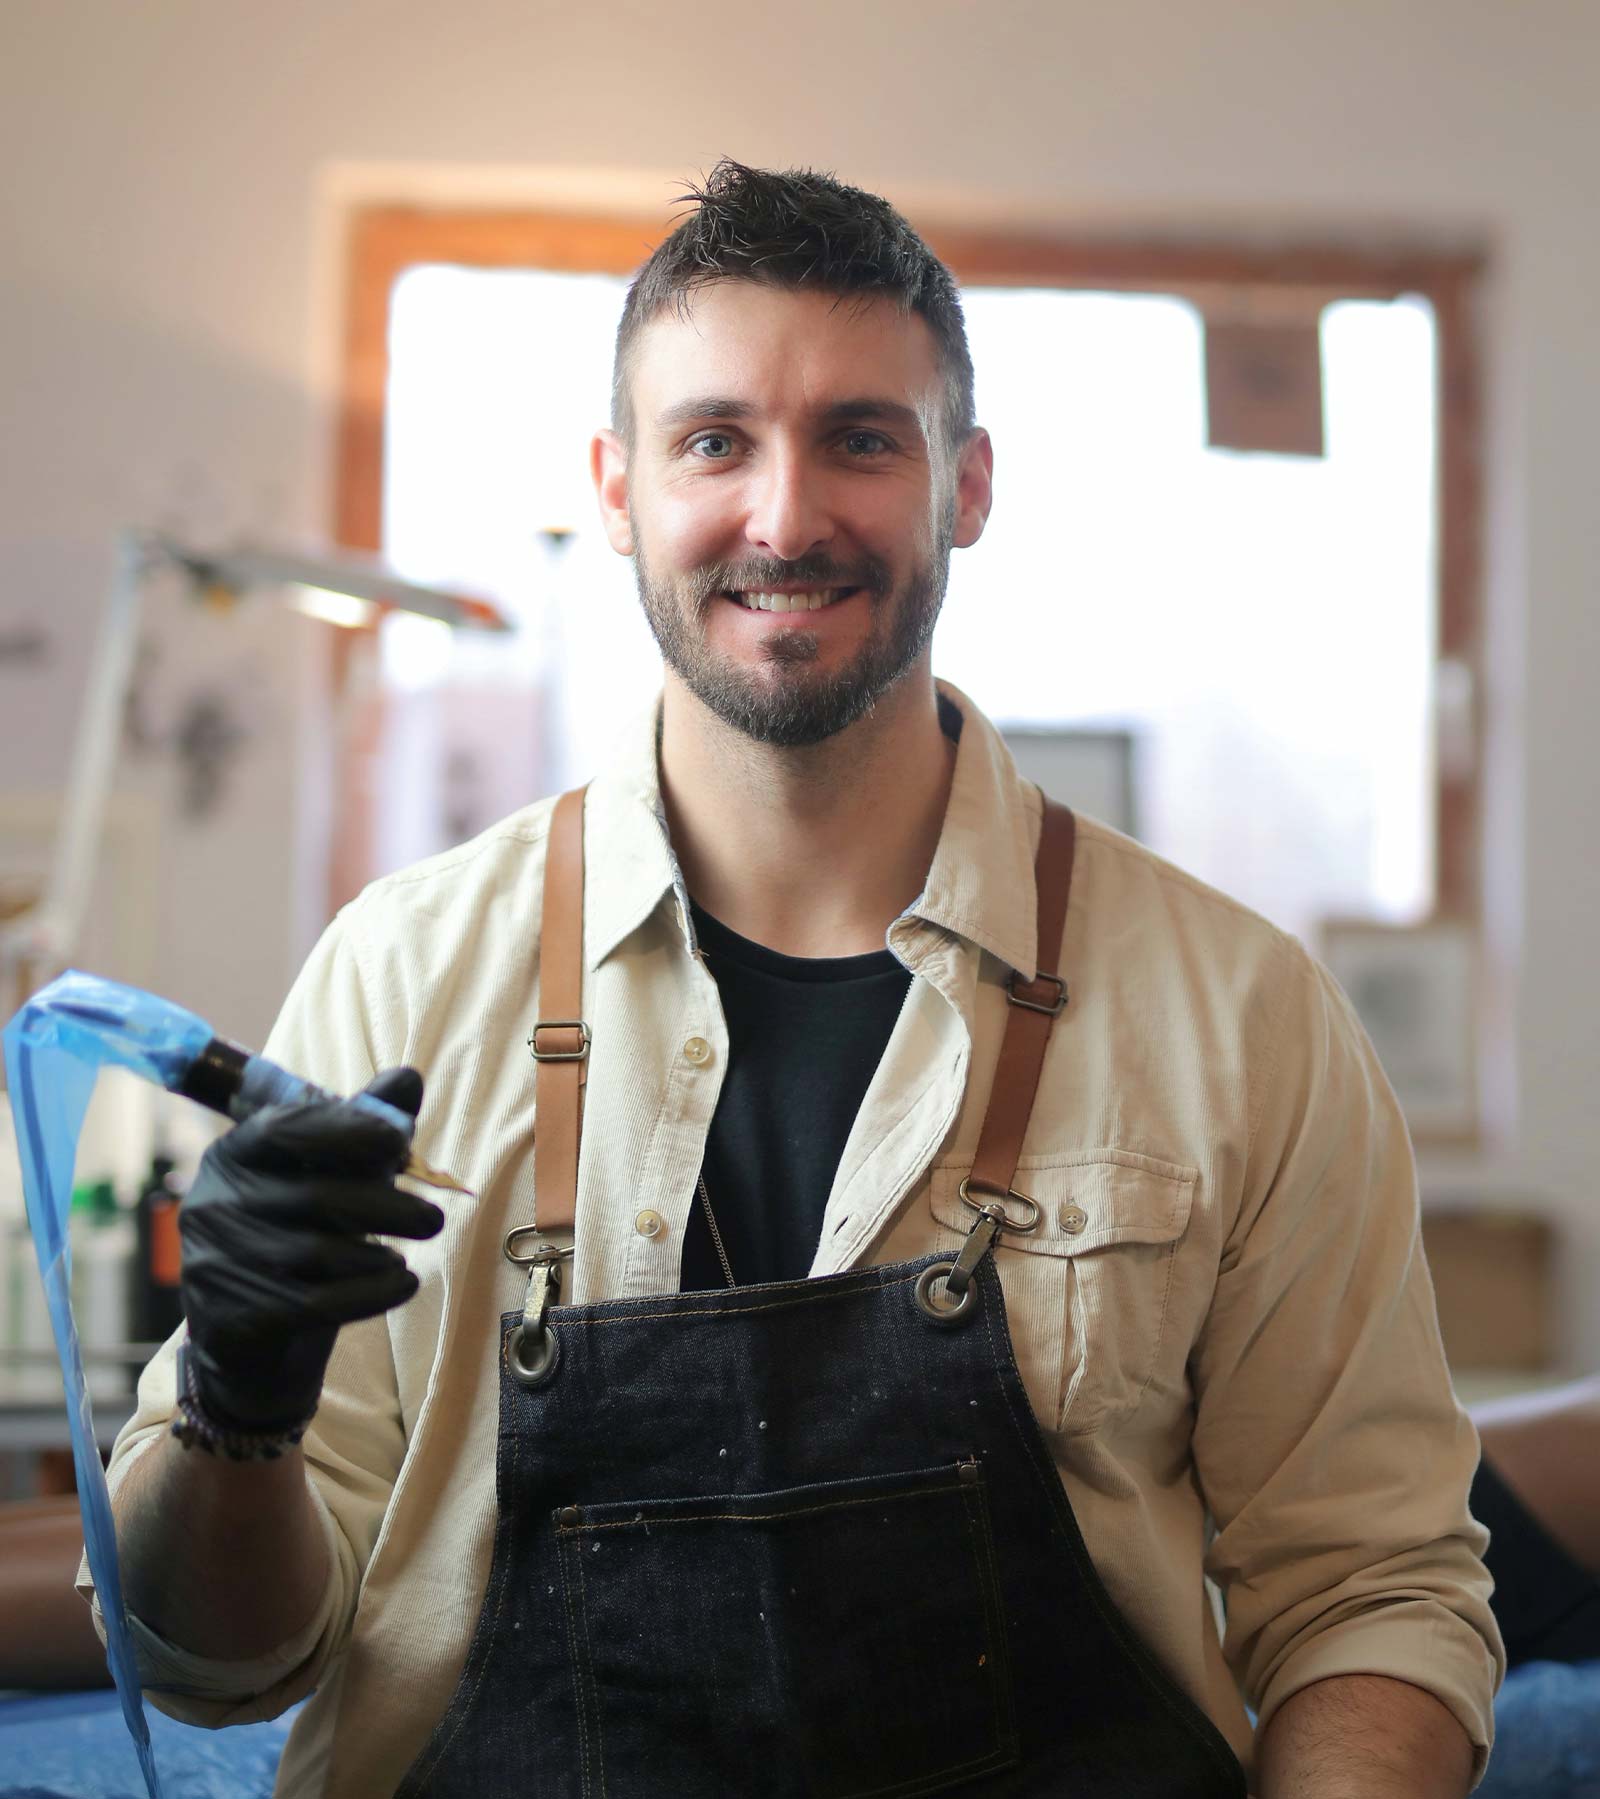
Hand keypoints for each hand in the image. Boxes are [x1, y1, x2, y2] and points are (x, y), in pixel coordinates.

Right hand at [178, 1068, 443, 1431]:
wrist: (253, 1341)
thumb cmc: (298, 1238)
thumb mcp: (325, 1178)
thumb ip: (362, 1128)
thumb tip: (406, 1079)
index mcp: (235, 1154)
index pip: (287, 1128)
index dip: (347, 1129)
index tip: (399, 1141)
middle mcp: (215, 1203)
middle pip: (317, 1196)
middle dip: (389, 1206)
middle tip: (432, 1218)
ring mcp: (219, 1262)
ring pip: (322, 1253)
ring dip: (379, 1254)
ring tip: (401, 1255)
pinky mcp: (237, 1317)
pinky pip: (321, 1302)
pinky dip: (375, 1292)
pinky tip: (402, 1283)